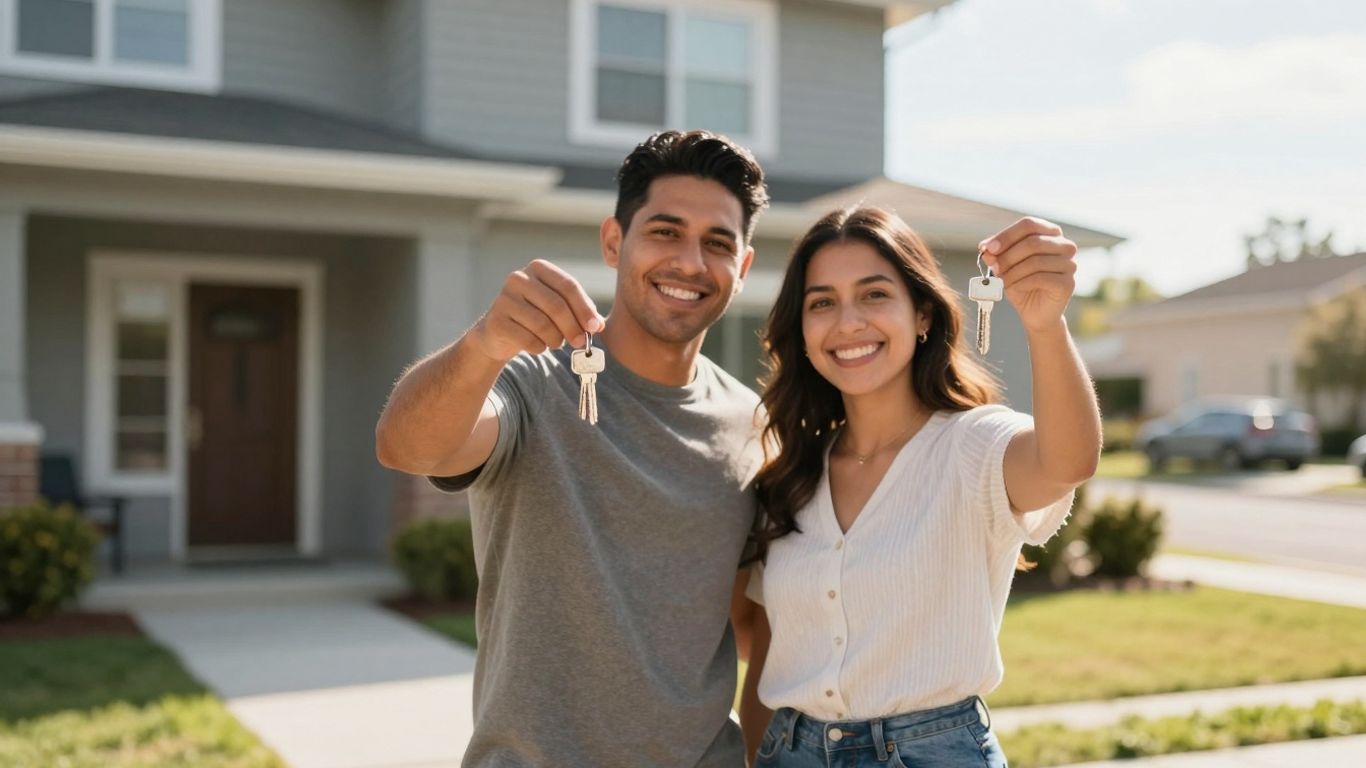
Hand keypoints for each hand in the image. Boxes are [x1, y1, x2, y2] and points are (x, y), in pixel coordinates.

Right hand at [468, 260, 605, 362]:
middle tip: (581, 343)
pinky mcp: (496, 320)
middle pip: (556, 305)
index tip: (596, 327)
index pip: (568, 286)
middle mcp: (519, 278)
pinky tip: (538, 346)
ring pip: (543, 324)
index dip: (585, 308)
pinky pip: (528, 339)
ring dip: (556, 340)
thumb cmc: (536, 317)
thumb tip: (598, 325)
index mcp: (538, 268)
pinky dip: (539, 347)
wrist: (499, 333)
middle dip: (573, 327)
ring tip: (556, 343)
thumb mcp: (559, 309)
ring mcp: (504, 298)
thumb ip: (581, 312)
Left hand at [979, 217, 1077, 333]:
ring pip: (1035, 261)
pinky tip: (1015, 288)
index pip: (1029, 224)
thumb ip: (997, 255)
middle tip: (994, 268)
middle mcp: (1064, 246)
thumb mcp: (1005, 266)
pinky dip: (1022, 283)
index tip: (988, 248)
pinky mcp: (1067, 283)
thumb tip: (986, 249)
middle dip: (1007, 256)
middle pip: (1032, 242)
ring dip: (1013, 272)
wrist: (1035, 313)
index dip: (1006, 235)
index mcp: (1050, 233)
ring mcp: (1069, 264)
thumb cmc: (1022, 285)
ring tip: (1003, 281)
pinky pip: (1041, 278)